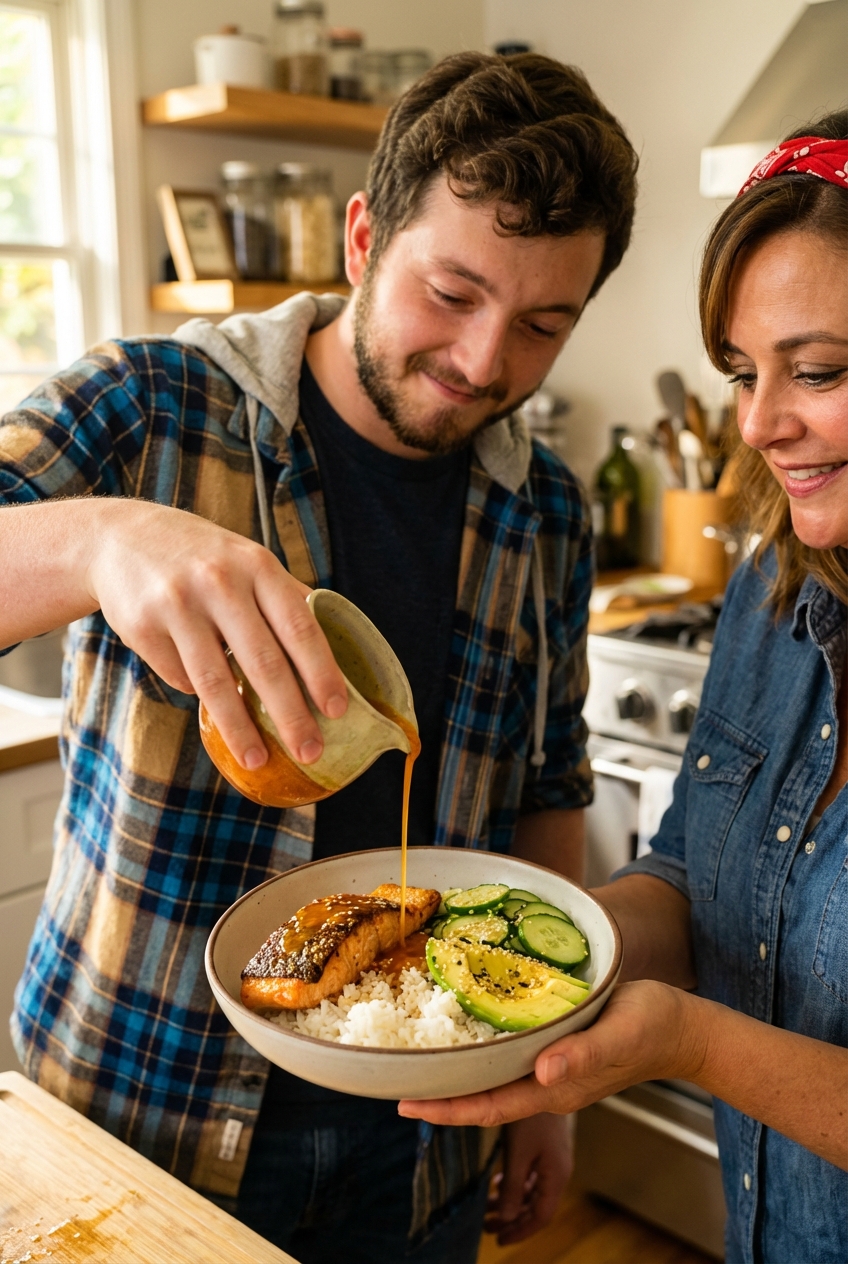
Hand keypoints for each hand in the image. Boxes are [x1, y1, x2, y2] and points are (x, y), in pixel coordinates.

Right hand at [87, 500, 347, 768]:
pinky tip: (207, 694)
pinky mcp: (142, 627)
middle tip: (309, 751)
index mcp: (257, 566)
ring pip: (215, 681)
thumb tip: (331, 654)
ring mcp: (177, 605)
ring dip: (240, 728)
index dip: (320, 671)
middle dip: (290, 713)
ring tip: (257, 759)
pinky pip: (180, 677)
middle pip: (262, 661)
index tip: (337, 710)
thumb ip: (285, 599)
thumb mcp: (247, 561)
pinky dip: (197, 693)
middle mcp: (219, 582)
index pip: (299, 626)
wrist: (120, 537)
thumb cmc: (203, 557)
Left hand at [398, 980, 702, 1125]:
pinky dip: (481, 1053)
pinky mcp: (556, 1052)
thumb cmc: (653, 1027)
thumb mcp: (619, 1034)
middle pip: (483, 1098)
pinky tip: (465, 1036)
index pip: (490, 1106)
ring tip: (418, 1061)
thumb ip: (582, 1056)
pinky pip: (509, 1060)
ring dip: (456, 1075)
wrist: (682, 1028)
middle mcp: (547, 1084)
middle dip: (439, 1095)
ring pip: (493, 1080)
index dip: (447, 1109)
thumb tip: (541, 1074)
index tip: (407, 1103)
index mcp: (556, 1088)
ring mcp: (551, 1071)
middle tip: (395, 1079)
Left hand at [485, 1114, 572, 1245]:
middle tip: (487, 1226)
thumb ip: (514, 1186)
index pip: (542, 1216)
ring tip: (488, 1207)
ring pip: (533, 1189)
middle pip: (536, 1205)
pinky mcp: (546, 1142)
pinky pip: (532, 1172)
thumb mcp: (520, 1151)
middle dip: (512, 1219)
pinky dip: (516, 1182)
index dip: (521, 1231)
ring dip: (512, 1200)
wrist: (553, 1076)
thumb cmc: (535, 1113)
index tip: (499, 1240)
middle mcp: (557, 1168)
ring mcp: (553, 1155)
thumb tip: (506, 1218)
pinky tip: (501, 1179)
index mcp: (556, 1175)